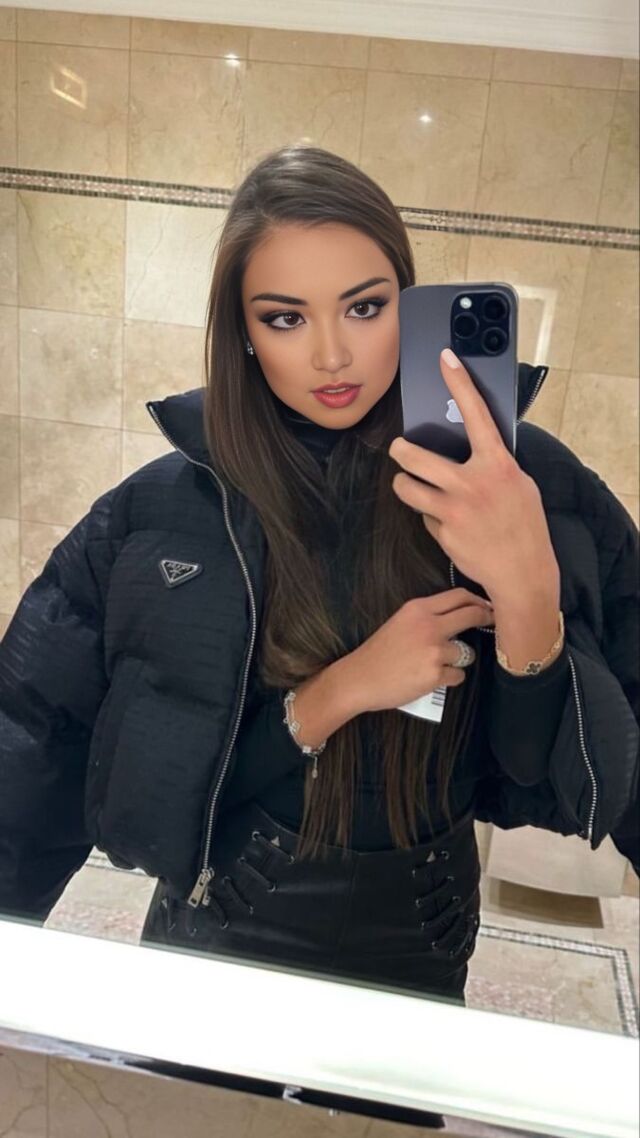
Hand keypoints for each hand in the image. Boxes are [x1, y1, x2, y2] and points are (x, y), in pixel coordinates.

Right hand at [341, 588, 494, 714]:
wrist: (359, 678)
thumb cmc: (379, 652)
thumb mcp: (401, 622)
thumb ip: (428, 616)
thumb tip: (460, 615)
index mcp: (418, 608)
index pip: (459, 596)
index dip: (478, 601)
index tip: (487, 606)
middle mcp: (429, 626)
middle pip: (471, 615)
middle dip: (485, 619)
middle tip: (490, 624)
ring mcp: (434, 651)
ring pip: (466, 652)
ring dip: (458, 659)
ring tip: (434, 664)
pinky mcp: (435, 675)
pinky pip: (458, 675)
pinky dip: (449, 678)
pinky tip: (429, 678)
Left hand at [388, 348, 559, 602]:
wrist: (523, 573)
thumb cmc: (524, 525)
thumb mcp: (519, 484)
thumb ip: (493, 464)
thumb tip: (471, 447)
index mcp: (497, 464)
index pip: (476, 413)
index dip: (460, 382)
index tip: (445, 358)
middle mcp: (471, 483)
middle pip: (413, 456)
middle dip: (400, 451)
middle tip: (399, 450)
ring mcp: (453, 509)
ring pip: (405, 488)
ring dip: (405, 485)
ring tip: (412, 486)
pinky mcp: (442, 533)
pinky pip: (424, 518)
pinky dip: (432, 520)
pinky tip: (451, 527)